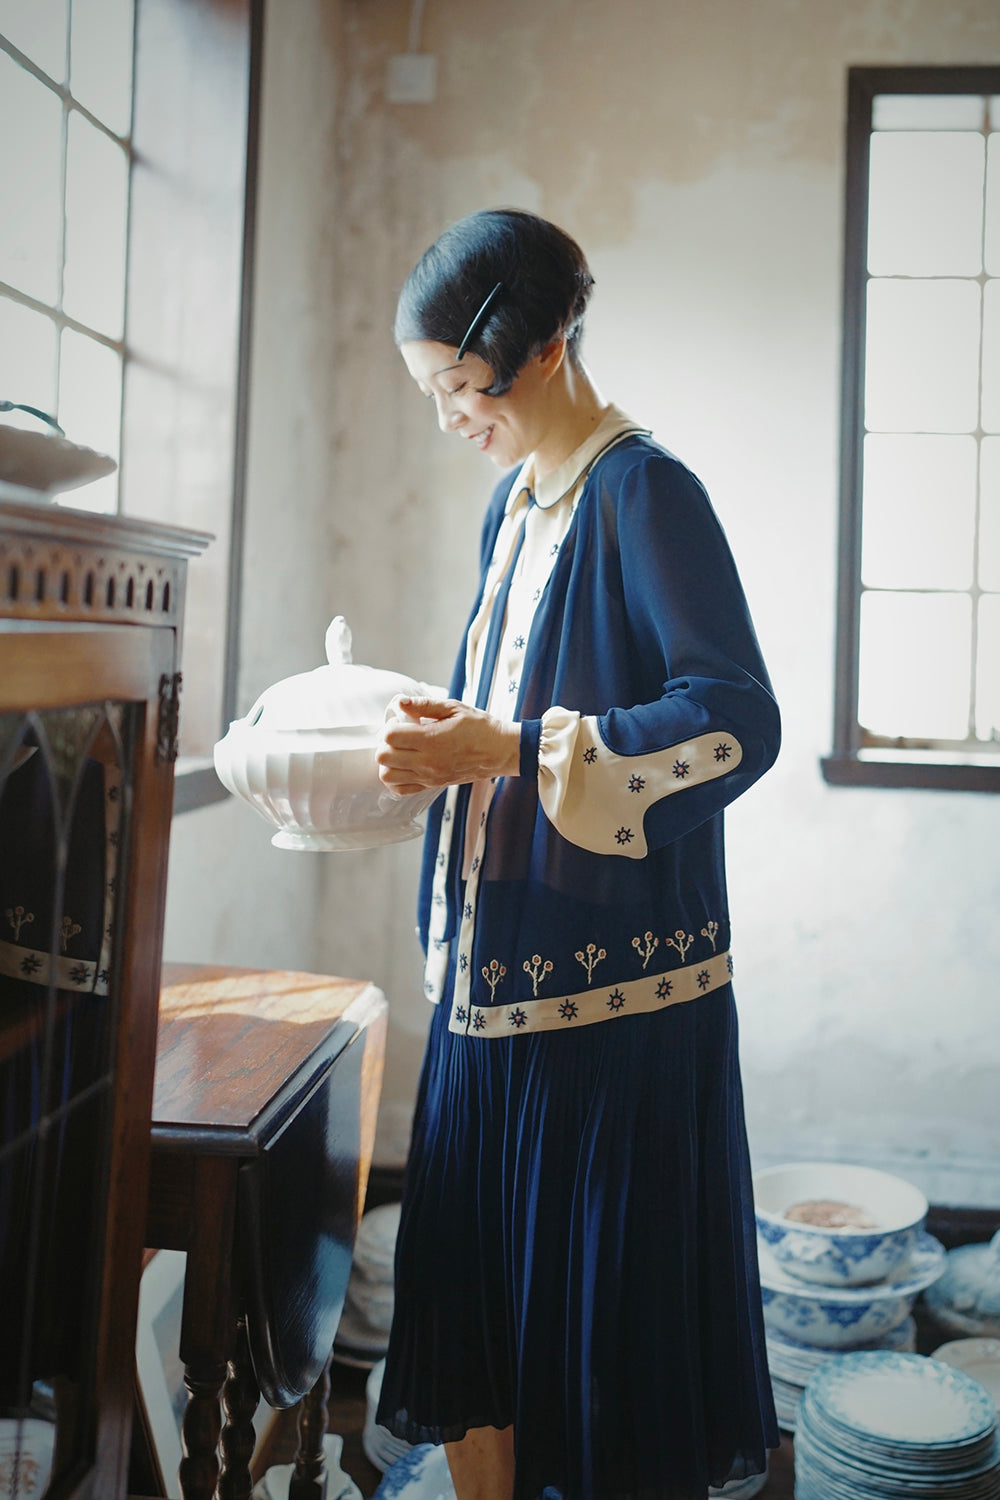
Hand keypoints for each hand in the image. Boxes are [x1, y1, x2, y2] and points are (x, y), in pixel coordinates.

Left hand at [376, 697, 519, 794]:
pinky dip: (396, 779)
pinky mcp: (432, 786)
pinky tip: (404, 765)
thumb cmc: (479, 727)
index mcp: (431, 739)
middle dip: (386, 743)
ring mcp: (429, 776)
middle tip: (399, 735)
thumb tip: (400, 701)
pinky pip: (400, 790)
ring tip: (401, 751)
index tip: (401, 722)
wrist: (500, 752)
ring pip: (388, 775)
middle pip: (384, 757)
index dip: (391, 726)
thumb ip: (424, 705)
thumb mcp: (453, 708)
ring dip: (388, 762)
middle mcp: (427, 761)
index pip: (390, 736)